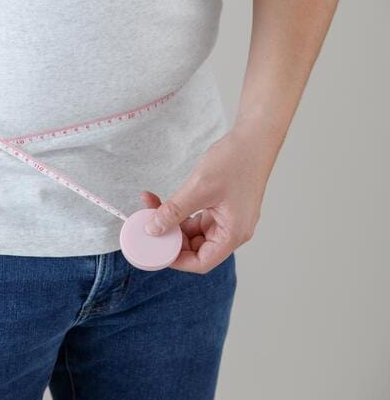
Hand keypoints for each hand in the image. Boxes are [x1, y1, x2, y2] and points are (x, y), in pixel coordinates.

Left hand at [140, 124, 274, 273]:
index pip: (201, 262)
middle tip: (147, 223)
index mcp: (233, 234)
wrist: (253, 138)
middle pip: (195, 248)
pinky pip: (195, 217)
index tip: (154, 249)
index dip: (176, 260)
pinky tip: (161, 201)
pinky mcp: (220, 207)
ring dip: (170, 221)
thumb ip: (174, 211)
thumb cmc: (236, 162)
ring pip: (192, 231)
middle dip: (169, 236)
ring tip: (150, 205)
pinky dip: (178, 211)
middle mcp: (232, 230)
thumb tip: (153, 229)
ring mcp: (226, 218)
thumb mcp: (199, 188)